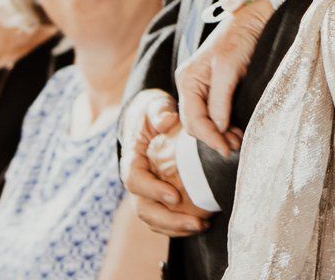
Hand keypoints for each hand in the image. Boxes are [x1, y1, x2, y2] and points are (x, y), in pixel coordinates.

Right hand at [122, 89, 210, 236]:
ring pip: (154, 219)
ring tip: (201, 226)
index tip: (174, 196)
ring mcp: (145, 193)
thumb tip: (168, 121)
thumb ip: (159, 112)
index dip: (152, 191)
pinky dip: (180, 225)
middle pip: (144, 209)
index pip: (135, 180)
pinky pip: (165, 218)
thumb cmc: (153, 114)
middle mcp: (136, 182)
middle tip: (195, 222)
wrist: (149, 121)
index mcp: (132, 160)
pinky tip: (203, 223)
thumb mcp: (155, 106)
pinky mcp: (158, 199)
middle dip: (169, 220)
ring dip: (176, 228)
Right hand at [175, 0, 273, 155]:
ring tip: (237, 141)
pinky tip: (235, 131)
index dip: (209, 137)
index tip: (226, 149)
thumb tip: (218, 129)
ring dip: (219, 134)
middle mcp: (190, 85)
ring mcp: (201, 87)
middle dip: (213, 137)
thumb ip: (220, 100)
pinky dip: (223, 125)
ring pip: (204, 121)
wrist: (251, 19)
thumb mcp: (228, 69)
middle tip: (234, 147)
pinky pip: (212, 114)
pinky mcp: (214, 88)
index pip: (192, 118)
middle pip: (195, 123)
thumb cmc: (239, 39)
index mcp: (188, 80)